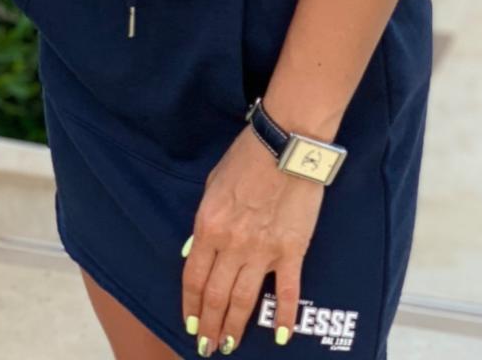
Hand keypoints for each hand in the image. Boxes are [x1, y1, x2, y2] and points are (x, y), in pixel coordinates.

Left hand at [181, 122, 325, 352]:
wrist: (285, 142)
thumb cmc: (247, 156)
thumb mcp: (213, 184)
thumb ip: (204, 220)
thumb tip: (194, 252)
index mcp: (208, 226)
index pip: (193, 278)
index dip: (190, 307)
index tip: (189, 326)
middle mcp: (232, 245)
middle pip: (215, 296)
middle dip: (208, 326)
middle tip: (207, 347)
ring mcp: (263, 251)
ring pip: (244, 300)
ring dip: (234, 326)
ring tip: (229, 345)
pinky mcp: (291, 251)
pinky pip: (288, 292)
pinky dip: (285, 317)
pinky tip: (281, 337)